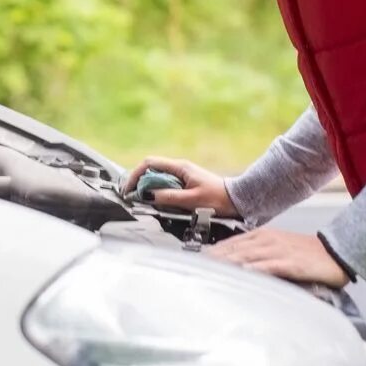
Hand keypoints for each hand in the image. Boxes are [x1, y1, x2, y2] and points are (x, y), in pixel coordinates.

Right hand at [122, 155, 238, 216]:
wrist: (236, 199)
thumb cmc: (217, 199)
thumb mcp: (191, 200)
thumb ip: (168, 197)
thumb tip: (147, 195)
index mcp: (180, 167)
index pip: (150, 163)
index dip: (135, 174)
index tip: (129, 189)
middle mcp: (179, 168)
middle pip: (151, 170)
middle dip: (139, 182)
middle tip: (132, 197)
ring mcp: (183, 175)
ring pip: (158, 178)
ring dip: (148, 188)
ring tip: (142, 201)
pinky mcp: (186, 183)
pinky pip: (166, 184)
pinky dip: (158, 191)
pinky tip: (158, 201)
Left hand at [207, 228, 350, 287]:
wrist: (335, 253)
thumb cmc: (306, 254)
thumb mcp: (278, 249)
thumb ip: (257, 256)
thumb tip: (236, 267)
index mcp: (261, 236)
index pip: (230, 244)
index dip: (212, 253)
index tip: (195, 262)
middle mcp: (265, 241)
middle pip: (233, 250)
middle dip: (213, 260)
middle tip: (194, 270)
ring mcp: (277, 251)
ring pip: (245, 257)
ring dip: (226, 265)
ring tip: (209, 273)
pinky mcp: (290, 264)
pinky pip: (267, 267)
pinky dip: (252, 270)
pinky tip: (241, 275)